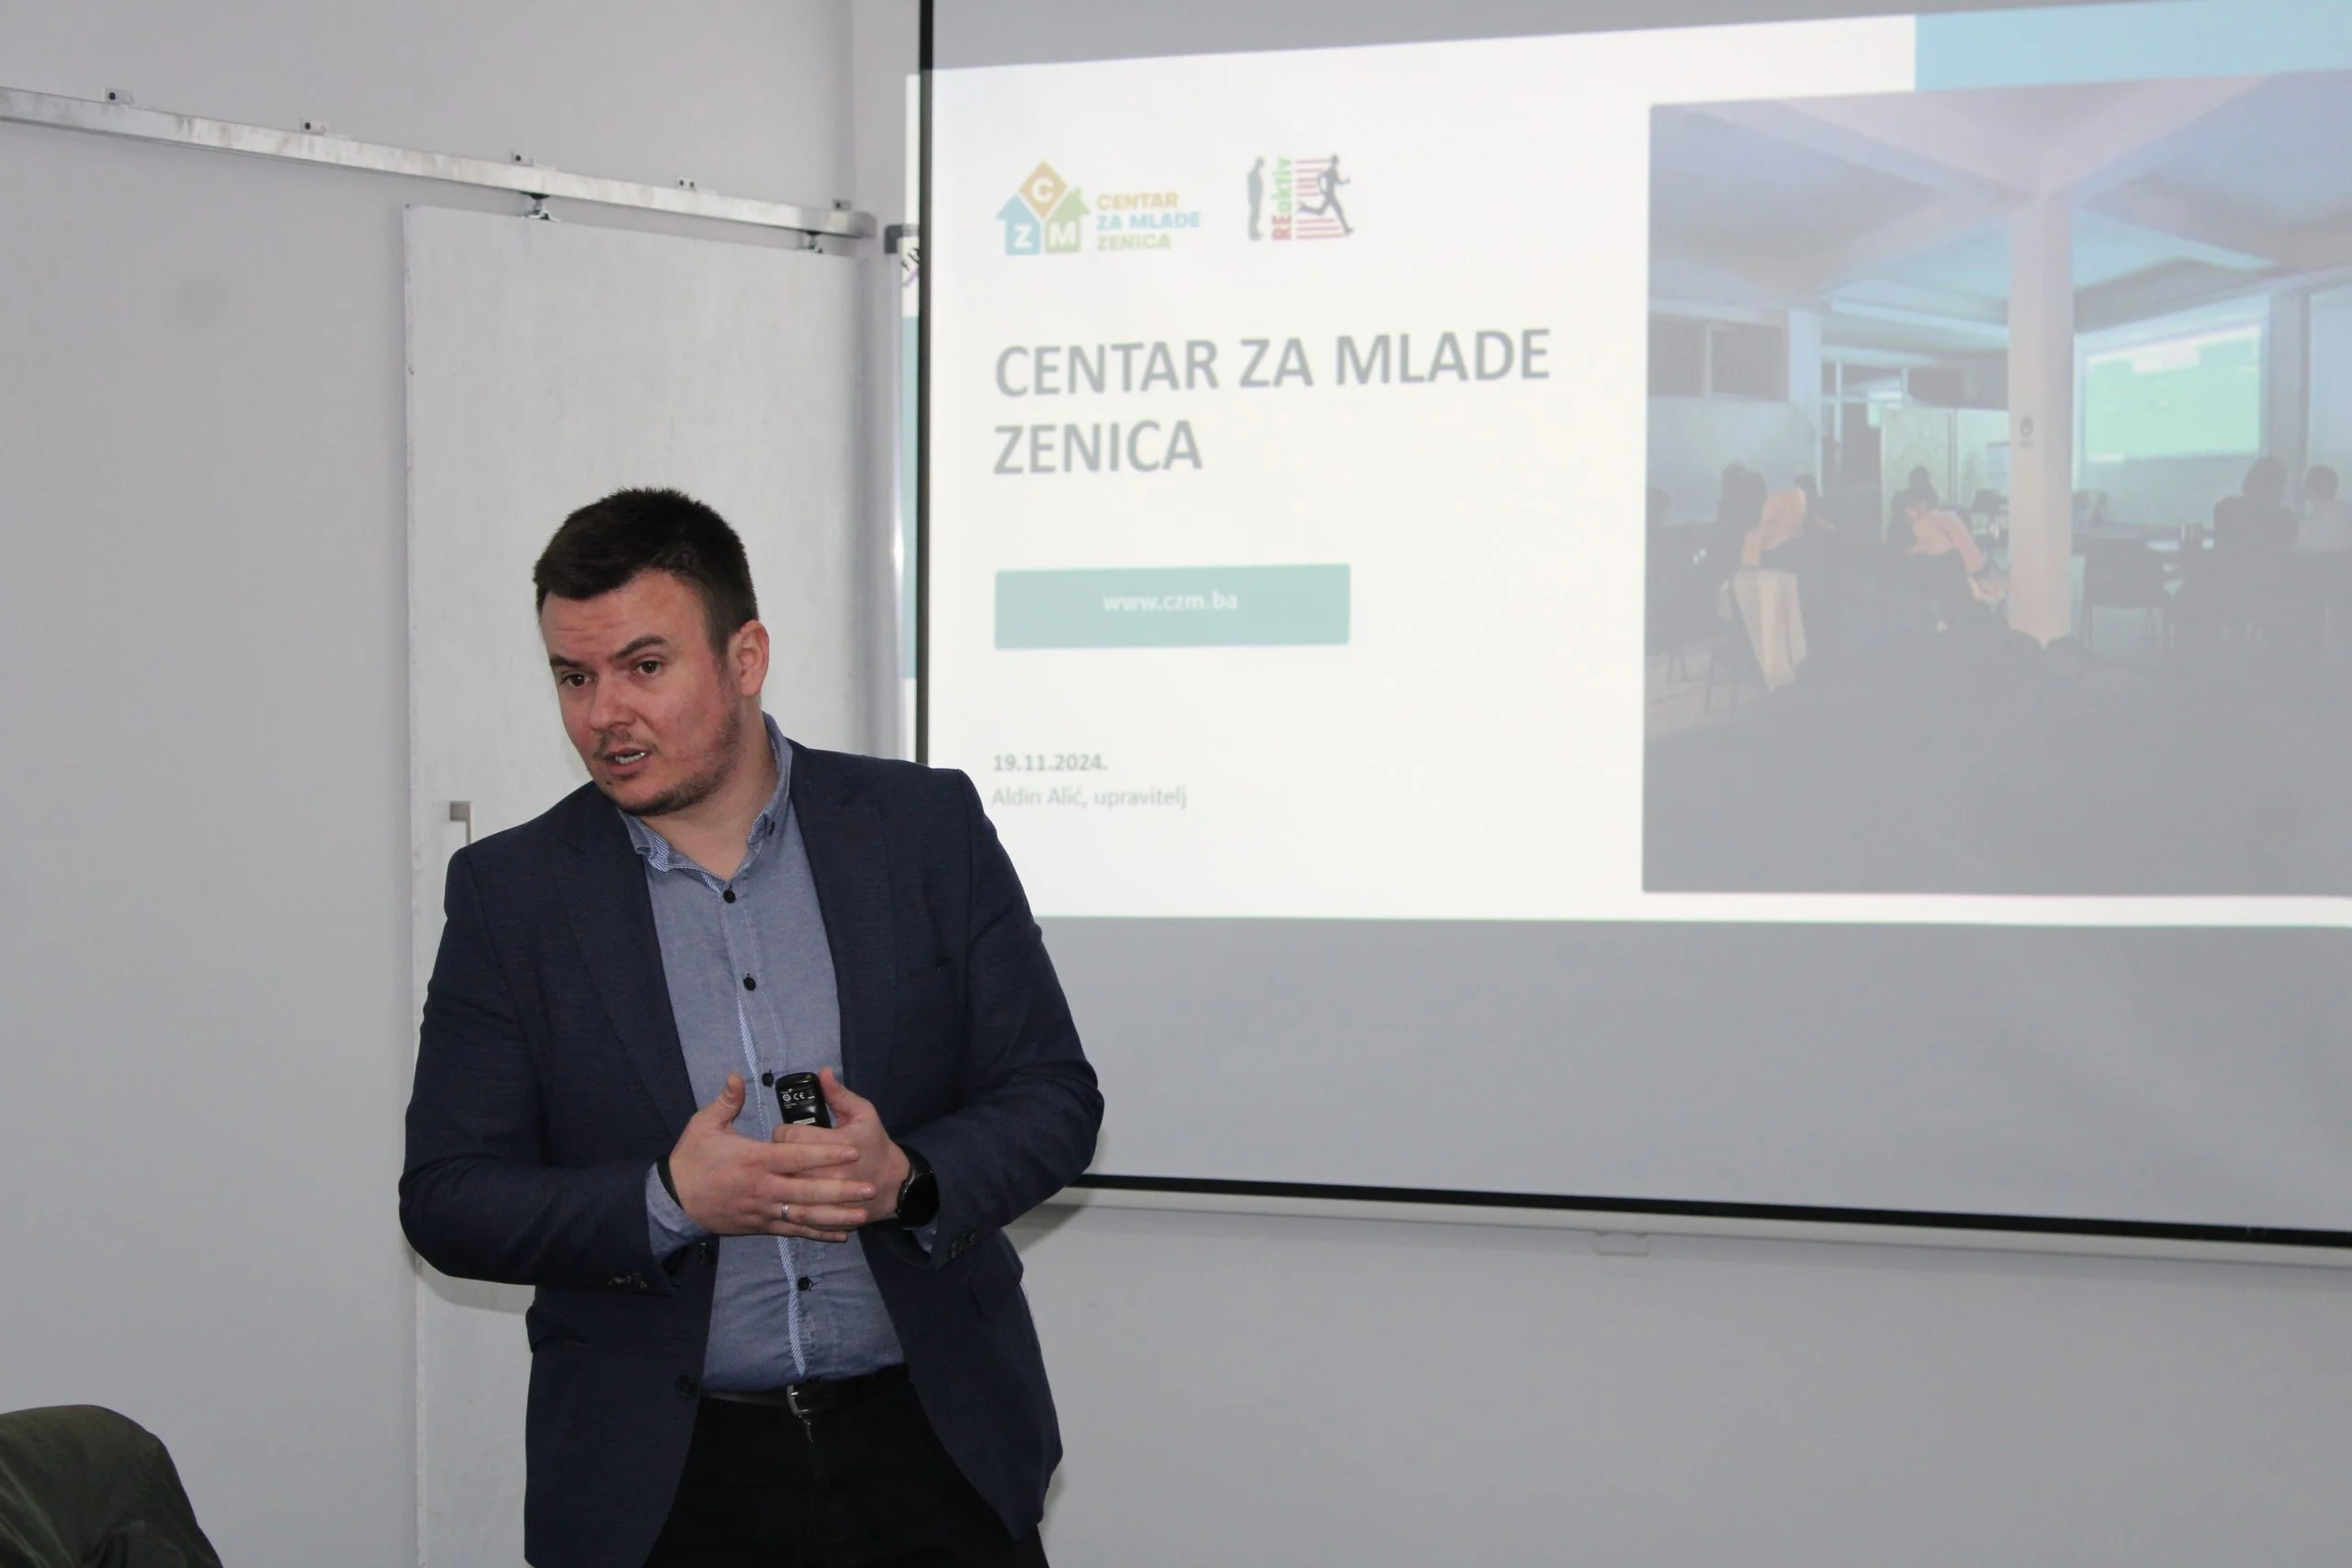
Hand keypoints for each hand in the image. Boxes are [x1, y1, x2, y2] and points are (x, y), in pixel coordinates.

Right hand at [669, 1073, 872, 1241]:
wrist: (673, 1201)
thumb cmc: (690, 1160)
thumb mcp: (703, 1125)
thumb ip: (726, 1102)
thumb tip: (737, 1076)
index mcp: (754, 1160)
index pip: (797, 1156)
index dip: (826, 1153)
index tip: (852, 1150)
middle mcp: (763, 1187)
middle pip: (808, 1190)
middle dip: (841, 1190)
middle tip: (869, 1187)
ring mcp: (763, 1209)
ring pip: (805, 1215)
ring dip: (835, 1216)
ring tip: (861, 1215)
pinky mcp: (760, 1226)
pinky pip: (793, 1230)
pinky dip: (816, 1233)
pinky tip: (839, 1235)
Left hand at [772, 1068, 909, 1228]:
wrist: (893, 1185)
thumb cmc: (875, 1145)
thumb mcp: (864, 1114)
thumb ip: (839, 1095)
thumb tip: (822, 1072)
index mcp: (837, 1145)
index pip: (788, 1137)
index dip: (783, 1133)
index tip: (788, 1134)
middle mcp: (829, 1173)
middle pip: (781, 1163)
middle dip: (779, 1156)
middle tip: (786, 1153)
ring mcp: (826, 1198)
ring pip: (785, 1189)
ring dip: (781, 1180)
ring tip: (787, 1173)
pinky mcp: (825, 1215)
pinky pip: (796, 1210)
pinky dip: (790, 1203)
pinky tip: (791, 1196)